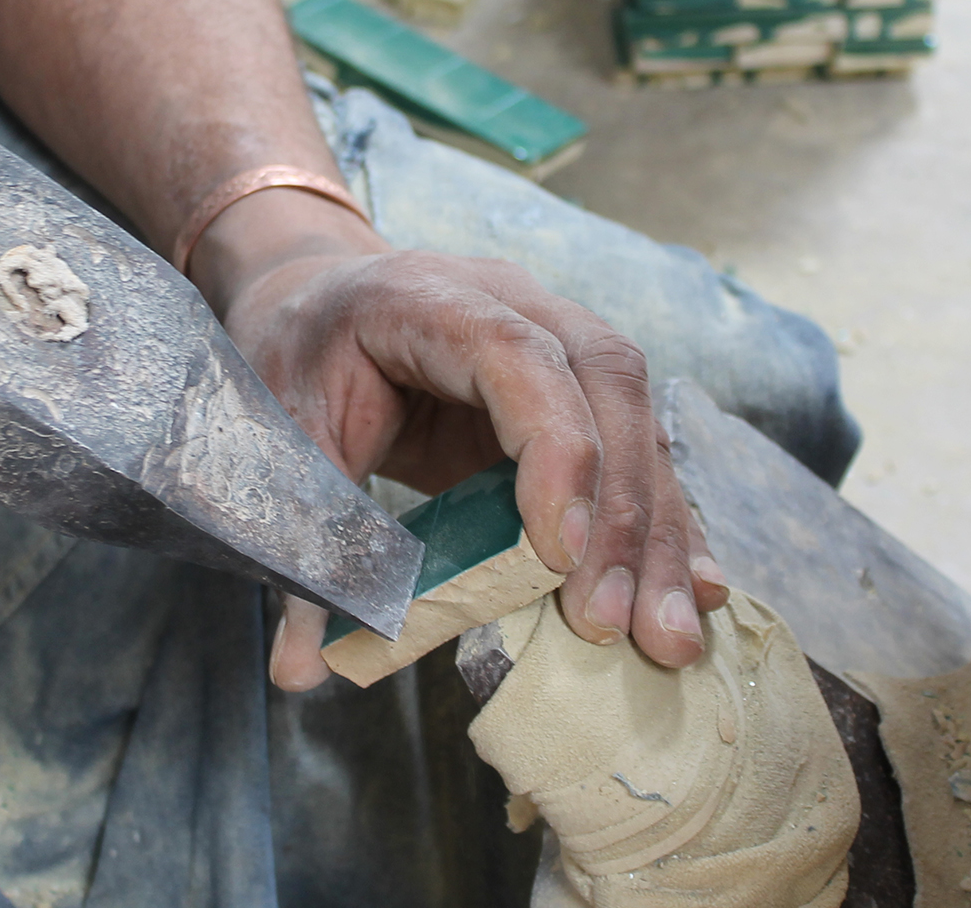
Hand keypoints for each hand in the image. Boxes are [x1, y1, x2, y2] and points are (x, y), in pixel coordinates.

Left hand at [188, 190, 732, 689]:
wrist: (320, 298)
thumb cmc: (299, 360)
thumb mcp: (279, 439)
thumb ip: (302, 544)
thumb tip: (299, 673)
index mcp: (429, 296)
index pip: (516, 356)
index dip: (553, 451)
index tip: (558, 555)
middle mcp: (518, 304)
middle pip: (606, 384)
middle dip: (622, 511)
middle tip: (616, 623)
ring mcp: (562, 341)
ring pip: (640, 423)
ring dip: (657, 534)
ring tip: (667, 637)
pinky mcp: (581, 396)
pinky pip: (639, 454)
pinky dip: (662, 526)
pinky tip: (692, 593)